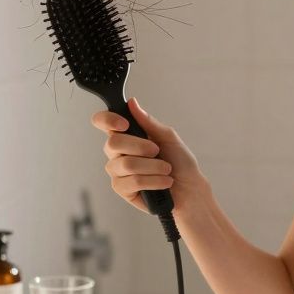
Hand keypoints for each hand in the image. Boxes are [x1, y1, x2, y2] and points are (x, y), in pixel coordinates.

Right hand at [90, 97, 208, 216]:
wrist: (189, 188)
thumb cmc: (179, 162)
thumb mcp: (168, 137)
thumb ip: (148, 122)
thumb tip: (132, 103)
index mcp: (126, 134)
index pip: (103, 122)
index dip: (108, 120)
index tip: (125, 124)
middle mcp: (117, 152)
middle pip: (113, 143)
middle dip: (140, 146)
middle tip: (157, 150)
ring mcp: (117, 171)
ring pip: (126, 164)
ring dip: (153, 166)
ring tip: (166, 169)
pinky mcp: (122, 190)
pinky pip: (133, 182)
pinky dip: (153, 181)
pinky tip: (163, 183)